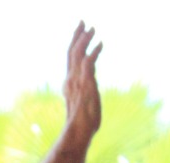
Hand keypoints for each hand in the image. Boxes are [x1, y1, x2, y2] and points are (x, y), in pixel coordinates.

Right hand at [62, 22, 102, 139]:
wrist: (78, 132)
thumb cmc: (82, 124)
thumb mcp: (83, 104)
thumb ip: (85, 93)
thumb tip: (89, 88)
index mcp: (69, 83)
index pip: (70, 59)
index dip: (75, 44)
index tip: (81, 32)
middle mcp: (71, 80)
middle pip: (71, 52)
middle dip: (77, 36)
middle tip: (83, 22)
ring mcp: (77, 82)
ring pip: (78, 55)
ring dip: (85, 40)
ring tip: (93, 29)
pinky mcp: (85, 84)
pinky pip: (88, 63)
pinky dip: (94, 52)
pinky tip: (101, 44)